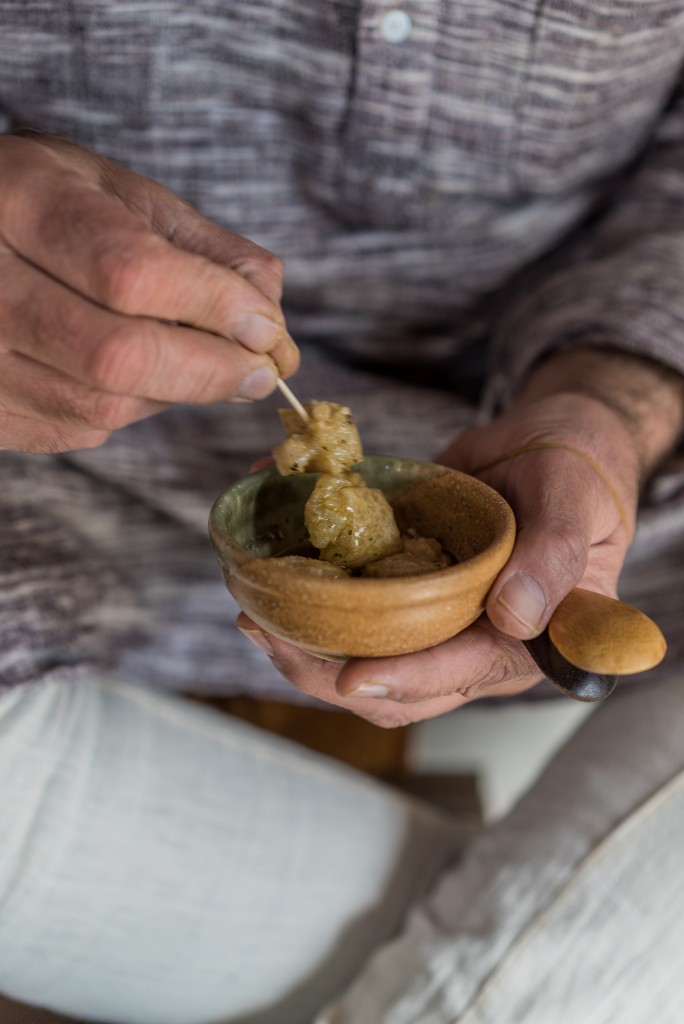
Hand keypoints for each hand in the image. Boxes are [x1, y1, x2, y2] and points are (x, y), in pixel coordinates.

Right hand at [0, 133, 297, 452]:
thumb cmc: (51, 208)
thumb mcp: (123, 196)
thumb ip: (207, 252)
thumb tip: (274, 331)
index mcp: (22, 202)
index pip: (132, 273)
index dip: (214, 307)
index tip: (267, 328)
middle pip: (117, 356)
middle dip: (210, 370)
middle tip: (258, 370)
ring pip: (103, 405)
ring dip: (173, 391)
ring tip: (187, 357)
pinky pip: (79, 428)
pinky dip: (127, 406)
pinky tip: (123, 370)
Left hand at [237, 349, 683, 726]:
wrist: (551, 440)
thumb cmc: (577, 470)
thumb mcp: (575, 501)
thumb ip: (553, 556)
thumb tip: (516, 616)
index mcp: (525, 640)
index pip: (462, 672)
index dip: (407, 679)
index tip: (351, 675)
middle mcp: (475, 643)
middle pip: (397, 687)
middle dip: (325, 671)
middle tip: (266, 628)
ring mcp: (437, 620)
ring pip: (365, 658)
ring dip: (305, 645)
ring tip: (253, 610)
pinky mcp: (408, 593)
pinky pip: (358, 612)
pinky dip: (311, 598)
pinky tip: (270, 571)